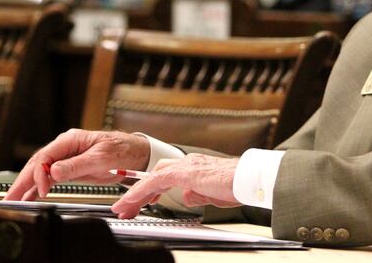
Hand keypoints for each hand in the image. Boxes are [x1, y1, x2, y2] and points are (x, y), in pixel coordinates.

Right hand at [4, 129, 149, 200]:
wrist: (137, 154)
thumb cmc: (123, 150)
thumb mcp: (101, 158)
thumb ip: (77, 165)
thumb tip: (54, 171)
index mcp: (71, 140)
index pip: (46, 156)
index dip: (39, 173)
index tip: (42, 189)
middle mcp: (66, 147)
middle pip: (38, 164)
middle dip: (23, 181)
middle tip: (11, 197)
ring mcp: (67, 158)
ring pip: (41, 172)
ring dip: (27, 186)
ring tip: (14, 200)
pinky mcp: (71, 169)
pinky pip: (50, 178)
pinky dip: (39, 187)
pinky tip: (30, 197)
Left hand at [111, 153, 240, 218]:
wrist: (249, 179)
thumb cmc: (238, 185)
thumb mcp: (213, 194)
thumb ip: (197, 193)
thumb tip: (187, 195)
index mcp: (196, 166)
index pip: (167, 175)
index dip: (151, 188)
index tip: (141, 200)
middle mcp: (188, 163)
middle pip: (155, 175)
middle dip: (139, 192)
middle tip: (127, 207)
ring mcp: (186, 166)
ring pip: (152, 178)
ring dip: (135, 194)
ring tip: (122, 208)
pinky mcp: (184, 173)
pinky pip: (155, 181)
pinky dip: (140, 192)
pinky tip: (131, 201)